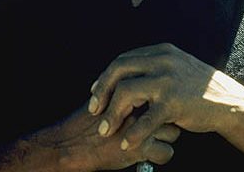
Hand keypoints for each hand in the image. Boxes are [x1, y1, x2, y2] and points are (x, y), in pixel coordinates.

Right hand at [36, 100, 179, 170]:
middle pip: (170, 108)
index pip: (160, 90)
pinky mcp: (140, 148)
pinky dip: (161, 155)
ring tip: (154, 137)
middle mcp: (138, 106)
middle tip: (163, 120)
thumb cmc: (84, 122)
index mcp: (130, 90)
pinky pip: (167, 152)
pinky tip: (152, 153)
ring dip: (166, 136)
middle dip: (169, 116)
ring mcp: (141, 127)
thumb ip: (122, 91)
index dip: (163, 98)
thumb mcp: (105, 97)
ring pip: (173, 131)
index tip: (164, 104)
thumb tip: (139, 88)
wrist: (70, 144)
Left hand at [88, 43, 243, 150]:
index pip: (124, 59)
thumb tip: (128, 74)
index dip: (106, 76)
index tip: (96, 91)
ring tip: (105, 130)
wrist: (229, 101)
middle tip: (93, 109)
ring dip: (112, 113)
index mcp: (161, 51)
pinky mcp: (174, 102)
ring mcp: (168, 80)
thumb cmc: (199, 87)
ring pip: (126, 92)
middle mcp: (163, 61)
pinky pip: (146, 119)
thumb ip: (155, 66)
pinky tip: (126, 143)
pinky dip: (133, 133)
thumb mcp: (177, 66)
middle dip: (101, 90)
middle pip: (119, 69)